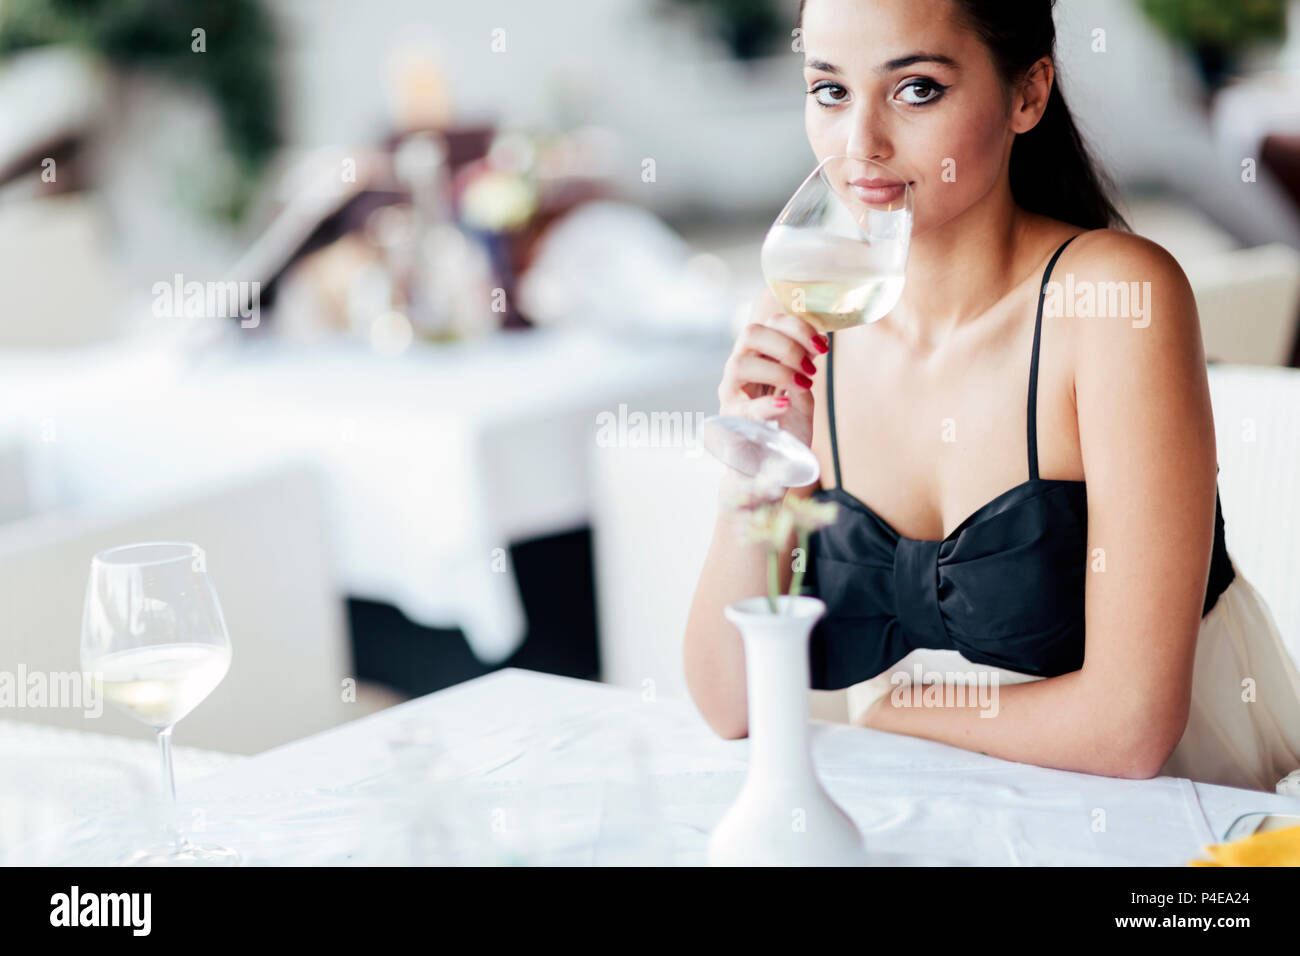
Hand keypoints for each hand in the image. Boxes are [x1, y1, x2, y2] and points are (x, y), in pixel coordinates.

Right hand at [716, 285, 827, 450]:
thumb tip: (819, 339)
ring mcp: (731, 394)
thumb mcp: (801, 391)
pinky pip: (744, 408)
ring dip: (778, 370)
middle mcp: (739, 370)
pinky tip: (784, 404)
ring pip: (740, 364)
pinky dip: (766, 404)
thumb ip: (804, 365)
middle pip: (751, 334)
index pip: (771, 324)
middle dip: (787, 345)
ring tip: (802, 385)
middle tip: (811, 367)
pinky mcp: (731, 422)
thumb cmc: (785, 427)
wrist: (772, 466)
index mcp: (757, 357)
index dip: (798, 327)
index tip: (823, 345)